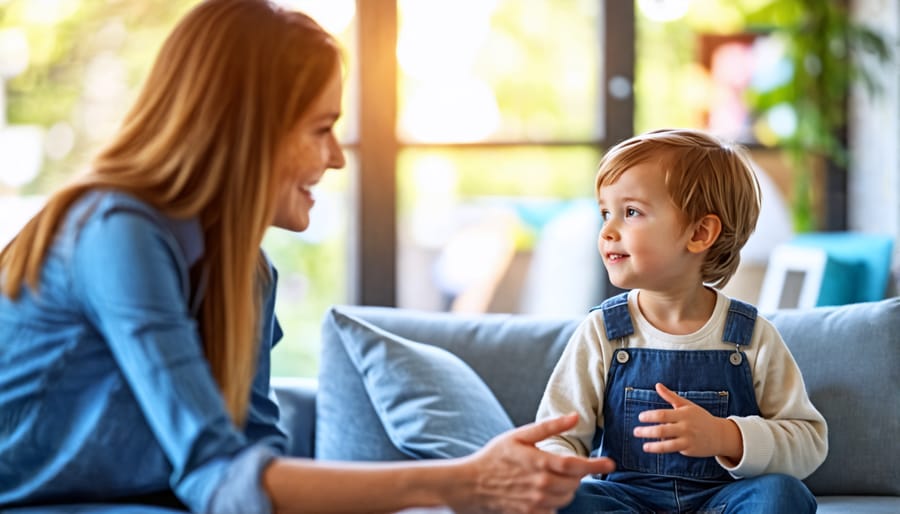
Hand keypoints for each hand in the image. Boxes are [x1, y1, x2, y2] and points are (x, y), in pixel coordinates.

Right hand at [453, 413, 614, 513]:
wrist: (470, 484)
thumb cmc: (494, 456)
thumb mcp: (519, 436)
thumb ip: (549, 427)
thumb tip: (574, 417)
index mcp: (540, 463)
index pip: (577, 465)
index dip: (596, 464)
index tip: (611, 463)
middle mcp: (541, 485)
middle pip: (575, 483)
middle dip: (575, 475)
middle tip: (563, 466)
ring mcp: (537, 502)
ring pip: (567, 497)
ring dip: (566, 488)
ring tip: (550, 477)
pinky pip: (554, 510)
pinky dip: (554, 501)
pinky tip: (541, 491)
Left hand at [632, 383, 741, 460]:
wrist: (719, 434)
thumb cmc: (700, 418)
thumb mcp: (686, 405)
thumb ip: (670, 396)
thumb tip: (657, 385)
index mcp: (683, 414)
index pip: (662, 414)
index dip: (650, 416)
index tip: (640, 417)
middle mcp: (685, 426)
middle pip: (662, 429)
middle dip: (647, 431)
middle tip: (636, 432)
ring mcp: (687, 439)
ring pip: (667, 444)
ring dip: (653, 445)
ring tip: (644, 446)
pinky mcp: (689, 449)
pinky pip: (673, 449)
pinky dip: (662, 449)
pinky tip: (653, 448)